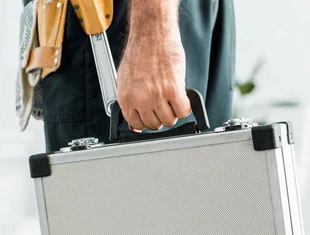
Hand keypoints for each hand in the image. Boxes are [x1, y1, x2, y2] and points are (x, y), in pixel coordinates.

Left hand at [117, 1, 190, 130]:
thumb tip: (133, 118)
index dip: (145, 122)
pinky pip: (183, 111)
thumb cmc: (139, 52)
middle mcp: (140, 99)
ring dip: (173, 114)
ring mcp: (157, 96)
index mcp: (126, 98)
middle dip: (160, 118)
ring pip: (169, 120)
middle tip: (164, 108)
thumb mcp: (124, 80)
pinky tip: (183, 99)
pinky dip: (185, 108)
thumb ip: (129, 101)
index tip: (151, 118)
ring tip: (173, 102)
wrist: (152, 35)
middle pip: (154, 124)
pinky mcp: (173, 89)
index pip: (136, 125)